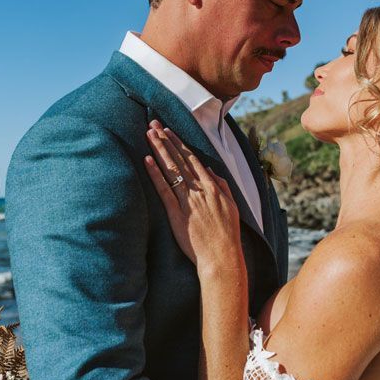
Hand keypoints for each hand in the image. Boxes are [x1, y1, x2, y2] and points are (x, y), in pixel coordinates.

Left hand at [143, 120, 242, 272]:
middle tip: (152, 123)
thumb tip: (210, 171)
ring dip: (159, 149)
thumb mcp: (232, 206)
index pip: (192, 158)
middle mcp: (199, 189)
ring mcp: (187, 200)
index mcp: (212, 186)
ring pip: (171, 169)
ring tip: (148, 134)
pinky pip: (164, 189)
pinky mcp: (176, 213)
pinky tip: (147, 160)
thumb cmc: (227, 234)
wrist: (222, 256)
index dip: (178, 143)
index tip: (168, 130)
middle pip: (179, 158)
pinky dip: (155, 174)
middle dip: (165, 139)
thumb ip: (222, 186)